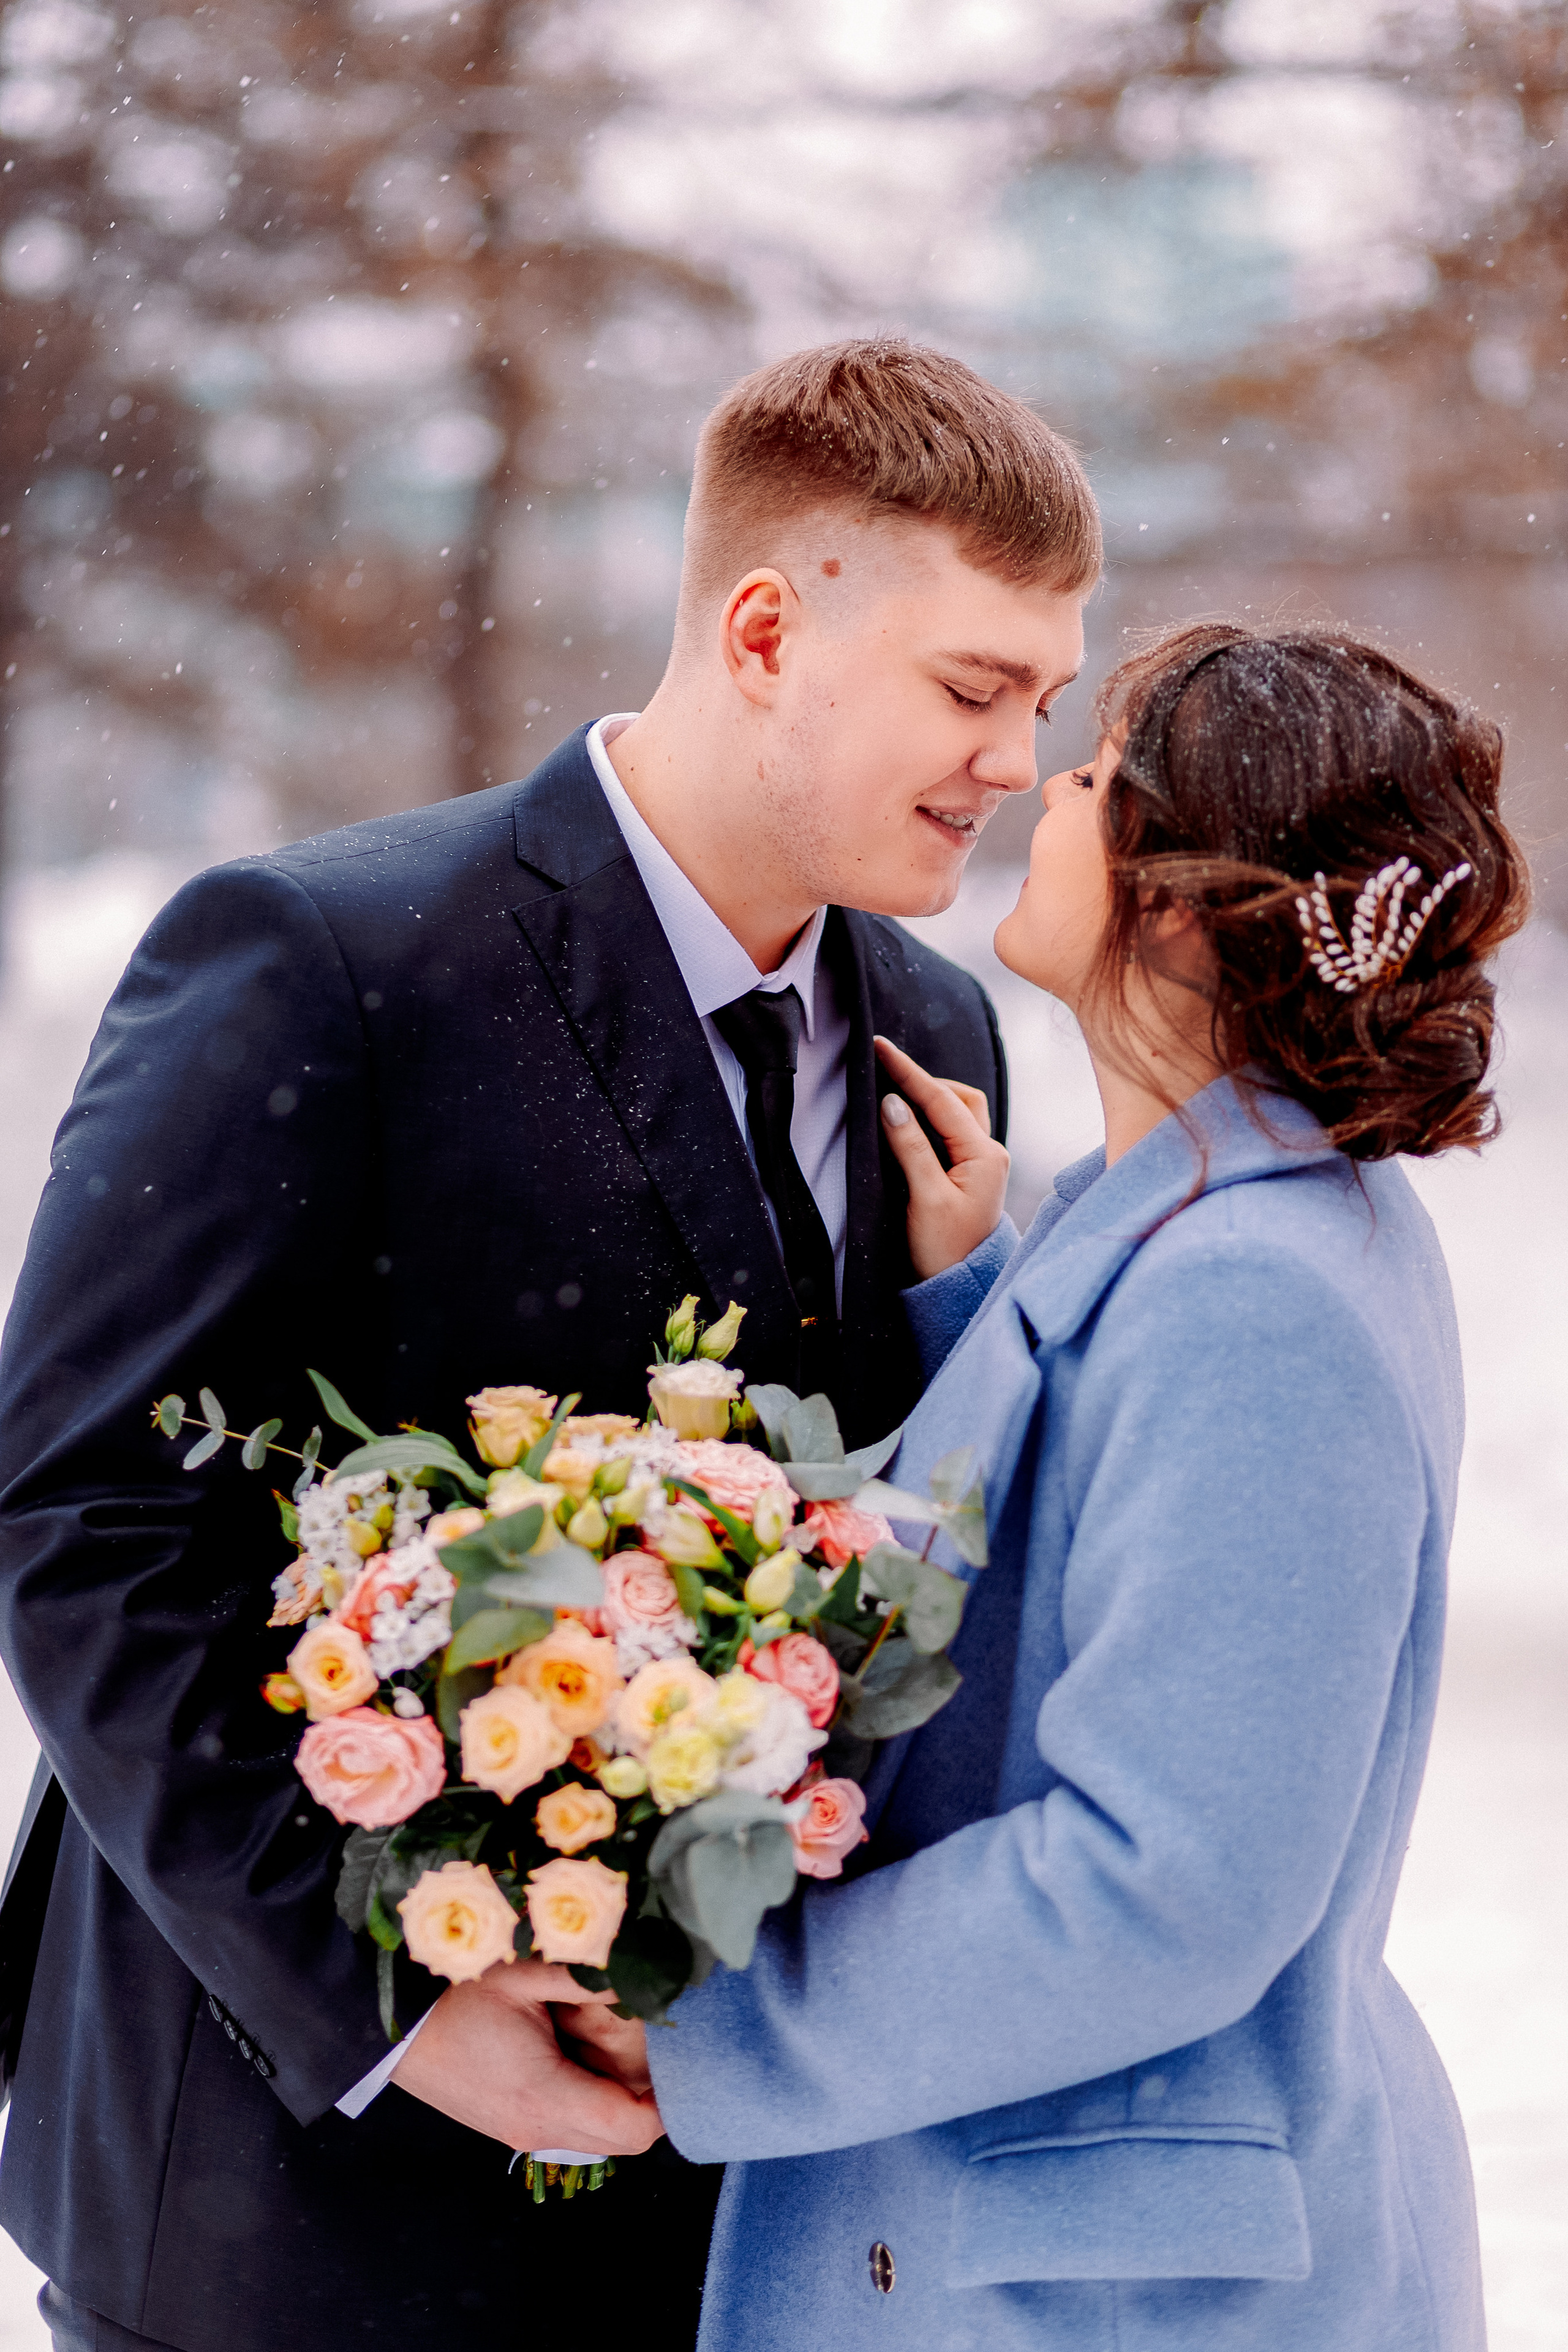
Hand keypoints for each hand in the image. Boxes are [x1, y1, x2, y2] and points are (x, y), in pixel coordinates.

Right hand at [390, 1959, 663, 2155]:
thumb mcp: (524, 1974)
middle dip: (647, 2096)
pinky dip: (589, 2098)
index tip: (678, 2054)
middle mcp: (538, 2130)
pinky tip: (576, 2049)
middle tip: (648, 2040)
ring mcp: (522, 2134)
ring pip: (598, 2136)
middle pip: (623, 2139)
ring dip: (617, 2098)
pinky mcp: (511, 2127)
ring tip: (609, 2039)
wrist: (390, 2029)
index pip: (634, 2128)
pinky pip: (571, 2128)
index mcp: (545, 2098)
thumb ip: (589, 1974)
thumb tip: (643, 1971)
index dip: (667, 2098)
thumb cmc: (453, 1996)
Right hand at [874, 1034, 1010, 1280]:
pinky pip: (949, 1133)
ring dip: (928, 1100)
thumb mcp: (924, 1197)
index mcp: (985, 1155)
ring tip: (894, 1092)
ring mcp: (981, 1164)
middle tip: (885, 1070)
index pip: (941, 1099)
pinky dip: (928, 1120)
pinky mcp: (968, 1176)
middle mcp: (989, 1154)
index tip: (880, 1047)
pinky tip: (907, 1121)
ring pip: (956, 1113)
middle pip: (957, 1098)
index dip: (908, 1072)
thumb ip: (910, 1146)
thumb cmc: (944, 1250)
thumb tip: (893, 1102)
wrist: (958, 1289)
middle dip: (923, 1081)